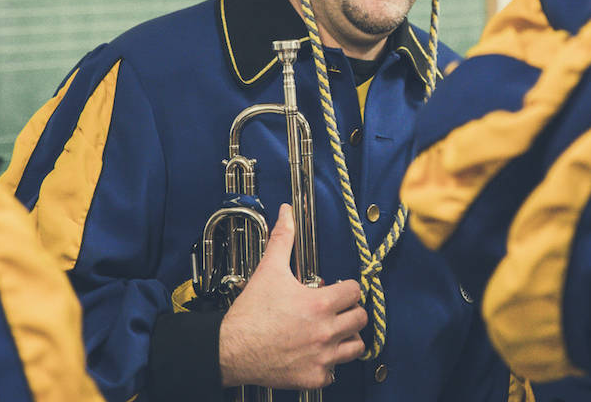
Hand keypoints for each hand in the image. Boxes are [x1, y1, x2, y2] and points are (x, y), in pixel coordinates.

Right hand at [219, 204, 367, 388]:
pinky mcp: (313, 377)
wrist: (229, 349)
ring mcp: (322, 357)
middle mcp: (326, 331)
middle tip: (338, 311)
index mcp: (320, 303)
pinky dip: (328, 365)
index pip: (355, 291)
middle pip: (360, 319)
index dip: (348, 288)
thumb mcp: (268, 270)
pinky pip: (334, 373)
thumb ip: (283, 238)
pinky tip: (316, 355)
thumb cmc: (250, 313)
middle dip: (351, 312)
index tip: (340, 290)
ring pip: (355, 348)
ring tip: (333, 333)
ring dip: (347, 339)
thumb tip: (287, 213)